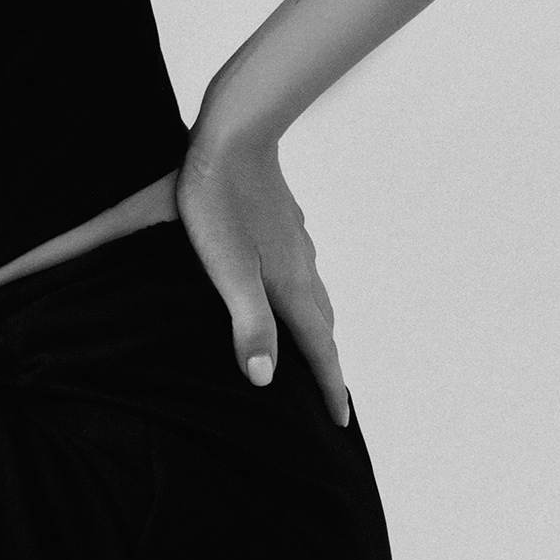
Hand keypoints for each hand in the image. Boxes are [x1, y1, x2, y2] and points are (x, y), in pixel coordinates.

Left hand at [174, 129, 352, 426]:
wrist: (233, 137)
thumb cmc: (219, 204)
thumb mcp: (227, 271)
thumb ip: (248, 324)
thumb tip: (265, 379)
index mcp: (289, 287)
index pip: (318, 350)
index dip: (329, 388)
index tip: (340, 422)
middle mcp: (300, 268)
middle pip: (323, 327)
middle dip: (328, 364)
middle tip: (332, 394)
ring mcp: (293, 243)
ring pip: (313, 297)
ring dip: (317, 329)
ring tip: (312, 347)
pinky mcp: (280, 222)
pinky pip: (299, 272)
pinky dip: (300, 296)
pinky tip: (285, 285)